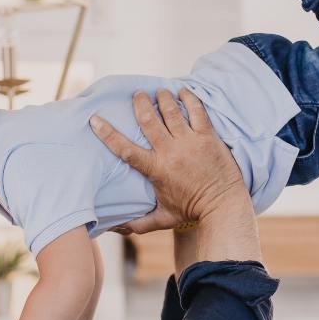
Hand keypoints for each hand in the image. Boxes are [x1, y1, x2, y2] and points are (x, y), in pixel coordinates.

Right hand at [90, 88, 246, 234]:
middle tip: (137, 95)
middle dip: (139, 103)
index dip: (107, 133)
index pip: (125, 148)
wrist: (223, 206)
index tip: (95, 119)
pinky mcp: (208, 136)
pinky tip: (182, 91)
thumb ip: (139, 223)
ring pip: (171, 111)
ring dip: (162, 98)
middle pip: (148, 120)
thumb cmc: (192, 212)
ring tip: (159, 92)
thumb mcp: (163, 219)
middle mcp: (171, 152)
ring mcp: (190, 142)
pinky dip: (189, 98)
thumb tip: (117, 228)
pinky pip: (197, 111)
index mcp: (156, 169)